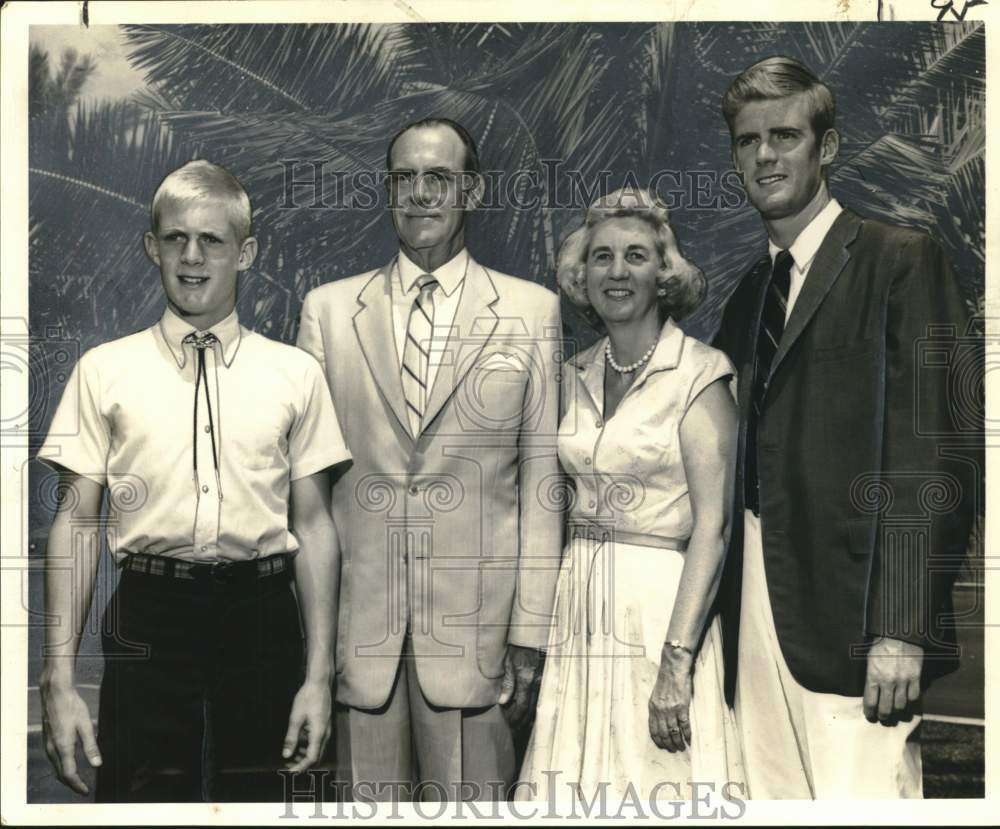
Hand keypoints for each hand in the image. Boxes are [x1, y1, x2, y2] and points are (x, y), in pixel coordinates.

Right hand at [40, 679, 101, 794]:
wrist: (55, 694)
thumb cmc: (72, 707)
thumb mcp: (86, 725)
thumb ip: (91, 746)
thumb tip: (98, 765)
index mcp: (63, 747)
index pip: (69, 774)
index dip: (78, 785)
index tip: (86, 791)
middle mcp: (52, 749)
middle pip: (61, 774)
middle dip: (72, 784)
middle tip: (83, 789)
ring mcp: (47, 745)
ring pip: (56, 767)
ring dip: (66, 776)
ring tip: (77, 780)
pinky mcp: (47, 740)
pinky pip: (53, 760)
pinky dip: (61, 767)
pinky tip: (68, 764)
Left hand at [282, 679, 331, 771]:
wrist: (320, 683)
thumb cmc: (307, 698)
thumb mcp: (296, 718)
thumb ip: (291, 738)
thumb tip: (286, 755)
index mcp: (319, 733)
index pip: (312, 758)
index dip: (301, 767)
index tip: (289, 771)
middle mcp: (325, 734)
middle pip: (317, 757)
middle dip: (302, 764)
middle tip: (287, 765)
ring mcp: (326, 730)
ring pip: (318, 750)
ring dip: (305, 756)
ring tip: (290, 755)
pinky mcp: (325, 726)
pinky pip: (318, 743)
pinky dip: (308, 747)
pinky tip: (298, 744)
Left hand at [497, 645, 542, 729]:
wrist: (528, 635)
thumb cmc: (515, 646)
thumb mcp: (507, 662)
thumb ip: (506, 683)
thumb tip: (502, 702)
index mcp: (527, 678)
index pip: (522, 705)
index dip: (515, 717)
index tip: (508, 724)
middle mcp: (537, 681)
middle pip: (531, 708)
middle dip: (521, 721)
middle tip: (512, 731)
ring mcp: (542, 680)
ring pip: (536, 703)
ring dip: (527, 716)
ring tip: (518, 725)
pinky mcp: (543, 678)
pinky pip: (538, 696)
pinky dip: (532, 706)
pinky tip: (527, 713)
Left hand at [648, 647, 692, 752]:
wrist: (674, 668)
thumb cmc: (666, 680)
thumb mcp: (656, 695)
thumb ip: (657, 707)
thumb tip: (660, 720)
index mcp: (653, 707)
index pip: (653, 729)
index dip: (658, 740)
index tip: (663, 746)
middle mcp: (660, 710)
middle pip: (663, 733)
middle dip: (668, 744)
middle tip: (673, 750)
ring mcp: (671, 710)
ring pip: (674, 732)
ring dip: (678, 742)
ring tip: (681, 747)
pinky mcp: (682, 707)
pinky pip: (684, 725)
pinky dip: (687, 735)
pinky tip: (689, 740)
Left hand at [863, 637, 923, 723]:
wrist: (899, 634)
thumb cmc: (881, 645)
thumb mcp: (869, 659)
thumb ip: (870, 677)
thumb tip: (870, 693)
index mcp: (873, 675)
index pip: (870, 701)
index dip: (869, 712)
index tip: (870, 716)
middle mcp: (888, 681)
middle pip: (886, 708)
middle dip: (883, 716)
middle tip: (882, 718)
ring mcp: (903, 681)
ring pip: (900, 705)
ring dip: (897, 712)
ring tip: (894, 713)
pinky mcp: (915, 678)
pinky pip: (914, 697)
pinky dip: (910, 702)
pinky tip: (906, 701)